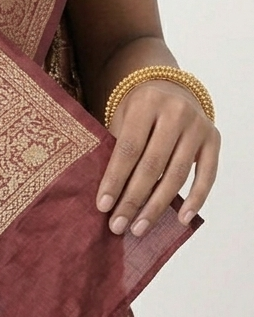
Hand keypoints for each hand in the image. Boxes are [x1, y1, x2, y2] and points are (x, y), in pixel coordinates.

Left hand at [96, 80, 220, 235]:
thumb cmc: (141, 110)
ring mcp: (197, 126)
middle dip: (133, 199)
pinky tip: (181, 219)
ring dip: (157, 206)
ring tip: (139, 227)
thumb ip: (118, 147)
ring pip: (177, 174)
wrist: (173, 88)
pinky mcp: (214, 139)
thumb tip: (108, 195)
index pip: (128, 148)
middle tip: (118, 225)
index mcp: (146, 103)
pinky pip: (207, 175)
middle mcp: (175, 112)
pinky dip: (195, 199)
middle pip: (152, 165)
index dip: (115, 179)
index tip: (103, 206)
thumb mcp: (124, 117)